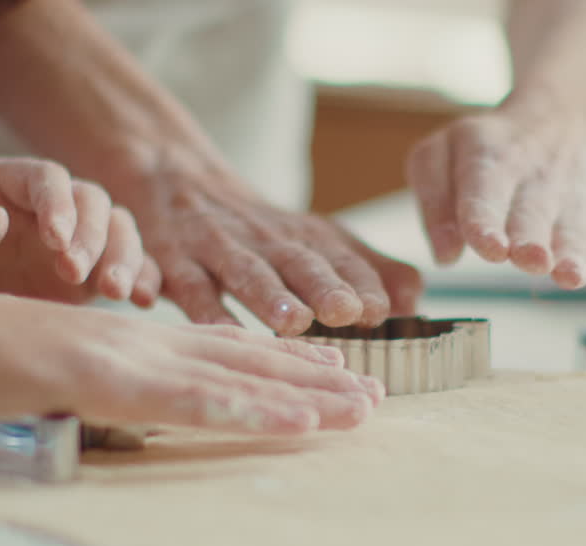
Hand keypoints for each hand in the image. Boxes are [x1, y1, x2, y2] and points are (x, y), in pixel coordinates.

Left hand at [0, 158, 161, 305]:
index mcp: (6, 184)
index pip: (46, 178)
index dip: (58, 203)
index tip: (55, 240)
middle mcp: (49, 206)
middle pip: (92, 201)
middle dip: (92, 235)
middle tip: (75, 273)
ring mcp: (77, 240)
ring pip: (120, 231)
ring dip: (125, 257)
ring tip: (115, 293)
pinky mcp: (94, 276)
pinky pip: (132, 267)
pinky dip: (144, 279)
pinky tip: (142, 301)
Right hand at [0, 286, 384, 432]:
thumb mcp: (48, 373)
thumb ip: (91, 386)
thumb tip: (118, 403)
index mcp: (132, 344)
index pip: (221, 354)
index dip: (279, 365)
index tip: (330, 377)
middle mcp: (143, 344)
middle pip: (245, 361)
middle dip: (313, 380)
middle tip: (372, 396)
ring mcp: (128, 358)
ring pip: (237, 377)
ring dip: (305, 396)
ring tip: (362, 410)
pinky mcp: (106, 377)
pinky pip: (193, 399)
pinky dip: (252, 408)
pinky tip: (298, 424)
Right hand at [107, 147, 421, 335]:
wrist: (172, 175)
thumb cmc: (257, 226)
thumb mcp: (313, 237)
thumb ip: (365, 266)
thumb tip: (413, 298)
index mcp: (306, 238)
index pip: (341, 258)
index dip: (362, 282)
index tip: (381, 309)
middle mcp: (267, 239)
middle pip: (299, 262)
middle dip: (325, 287)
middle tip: (347, 312)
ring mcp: (218, 247)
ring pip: (247, 271)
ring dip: (271, 296)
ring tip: (293, 321)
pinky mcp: (174, 259)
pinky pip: (189, 284)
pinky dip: (203, 307)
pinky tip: (219, 330)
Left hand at [407, 107, 585, 302]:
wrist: (559, 121)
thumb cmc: (487, 150)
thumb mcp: (442, 155)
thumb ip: (434, 202)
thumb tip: (444, 255)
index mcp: (489, 161)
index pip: (484, 192)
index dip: (485, 219)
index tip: (487, 245)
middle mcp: (534, 184)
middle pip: (532, 215)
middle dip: (531, 240)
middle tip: (530, 260)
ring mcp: (571, 206)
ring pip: (573, 233)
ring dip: (573, 256)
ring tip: (571, 276)